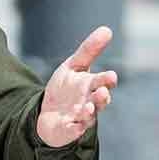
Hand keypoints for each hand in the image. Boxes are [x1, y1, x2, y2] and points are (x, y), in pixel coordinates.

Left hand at [36, 26, 118, 147]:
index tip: (110, 76)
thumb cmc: (65, 88)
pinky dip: (74, 128)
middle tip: (102, 93)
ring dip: (89, 112)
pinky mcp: (68, 129)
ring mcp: (80, 118)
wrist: (48, 112)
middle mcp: (90, 102)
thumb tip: (107, 29)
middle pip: (99, 101)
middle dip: (102, 98)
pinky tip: (73, 125)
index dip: (106, 80)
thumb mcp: (73, 66)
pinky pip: (72, 130)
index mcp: (92, 86)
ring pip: (88, 116)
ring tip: (88, 108)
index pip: (103, 82)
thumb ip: (89, 50)